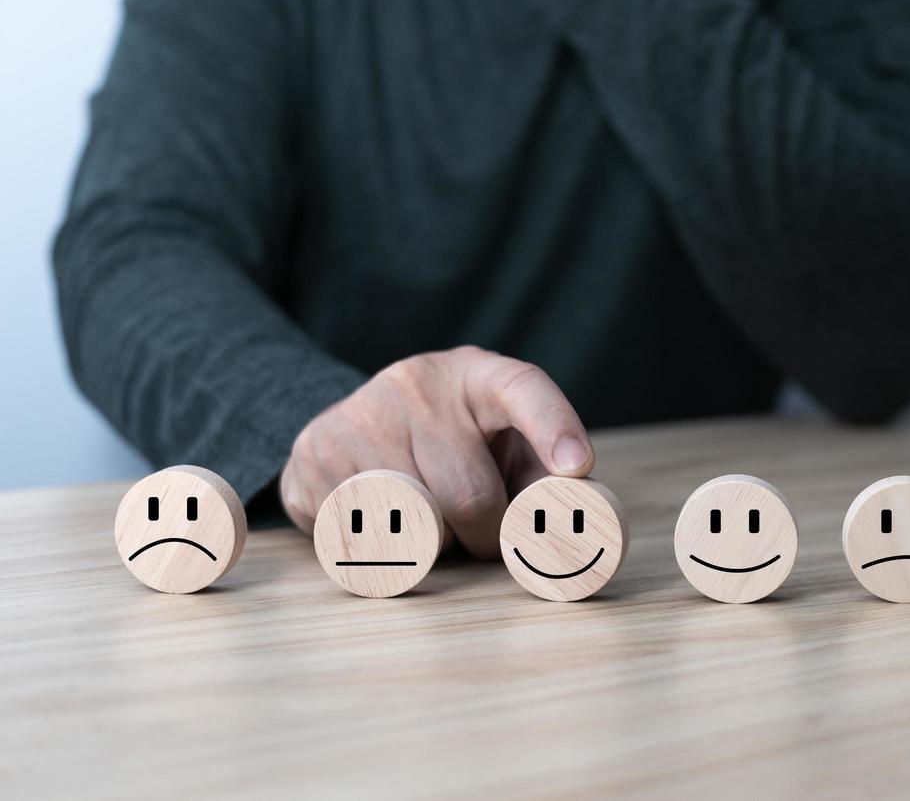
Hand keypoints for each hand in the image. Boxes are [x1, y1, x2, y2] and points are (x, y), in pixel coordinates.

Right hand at [280, 346, 594, 557]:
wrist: (359, 423)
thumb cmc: (458, 444)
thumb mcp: (506, 445)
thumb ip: (546, 477)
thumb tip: (571, 519)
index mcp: (479, 375)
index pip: (525, 389)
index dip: (556, 428)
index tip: (578, 467)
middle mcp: (419, 382)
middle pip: (470, 495)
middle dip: (485, 536)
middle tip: (481, 538)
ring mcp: (361, 412)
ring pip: (416, 523)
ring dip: (433, 547)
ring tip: (432, 524)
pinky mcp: (315, 451)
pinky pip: (362, 533)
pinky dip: (380, 549)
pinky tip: (381, 523)